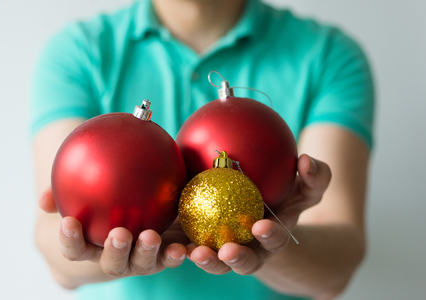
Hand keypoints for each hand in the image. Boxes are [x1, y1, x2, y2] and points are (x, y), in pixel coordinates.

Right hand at [39, 188, 188, 277]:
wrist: (139, 214)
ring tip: (151, 236)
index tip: (68, 221)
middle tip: (119, 233)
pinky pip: (171, 257)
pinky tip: (183, 246)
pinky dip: (176, 254)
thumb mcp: (90, 195)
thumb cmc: (106, 205)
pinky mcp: (164, 256)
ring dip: (147, 252)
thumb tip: (45, 196)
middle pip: (113, 263)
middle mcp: (117, 258)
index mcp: (93, 247)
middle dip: (115, 251)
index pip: (76, 248)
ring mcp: (141, 261)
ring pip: (143, 263)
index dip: (70, 240)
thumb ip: (69, 191)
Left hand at [187, 154, 331, 274]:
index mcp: (273, 239)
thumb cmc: (286, 198)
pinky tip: (169, 239)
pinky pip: (193, 248)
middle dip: (237, 259)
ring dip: (205, 260)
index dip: (270, 237)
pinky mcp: (205, 245)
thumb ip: (315, 177)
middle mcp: (251, 251)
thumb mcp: (305, 188)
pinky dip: (182, 247)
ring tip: (192, 252)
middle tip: (226, 251)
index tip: (261, 226)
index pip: (274, 240)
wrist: (261, 211)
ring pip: (216, 262)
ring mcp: (227, 252)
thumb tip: (307, 160)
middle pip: (245, 262)